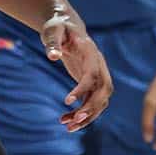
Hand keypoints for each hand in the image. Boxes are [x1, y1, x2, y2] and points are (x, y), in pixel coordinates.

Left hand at [44, 13, 112, 132]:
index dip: (82, 89)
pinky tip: (65, 121)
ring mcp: (97, 75)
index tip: (67, 101)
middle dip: (91, 108)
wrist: (66, 27)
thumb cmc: (58, 27)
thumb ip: (53, 42)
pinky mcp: (91, 83)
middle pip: (103, 91)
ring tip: (67, 127)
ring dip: (86, 116)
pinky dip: (81, 113)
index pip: (92, 74)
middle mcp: (99, 65)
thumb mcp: (53, 31)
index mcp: (91, 52)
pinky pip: (91, 102)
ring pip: (99, 101)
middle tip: (74, 121)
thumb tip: (52, 56)